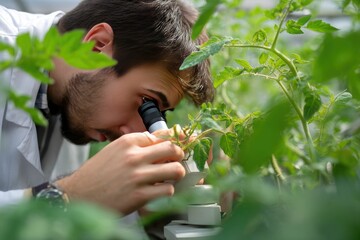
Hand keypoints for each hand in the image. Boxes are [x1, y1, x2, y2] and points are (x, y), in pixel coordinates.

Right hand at [57, 131, 184, 214]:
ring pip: (176, 170)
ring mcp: (138, 176)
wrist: (78, 195)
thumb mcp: (114, 150)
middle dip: (179, 155)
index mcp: (127, 142)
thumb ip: (135, 145)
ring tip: (170, 177)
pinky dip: (167, 191)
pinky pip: (168, 190)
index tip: (181, 143)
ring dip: (177, 174)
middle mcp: (134, 156)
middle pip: (173, 149)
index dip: (174, 140)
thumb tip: (158, 141)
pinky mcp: (140, 196)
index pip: (161, 135)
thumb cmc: (96, 173)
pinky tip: (158, 191)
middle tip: (176, 161)